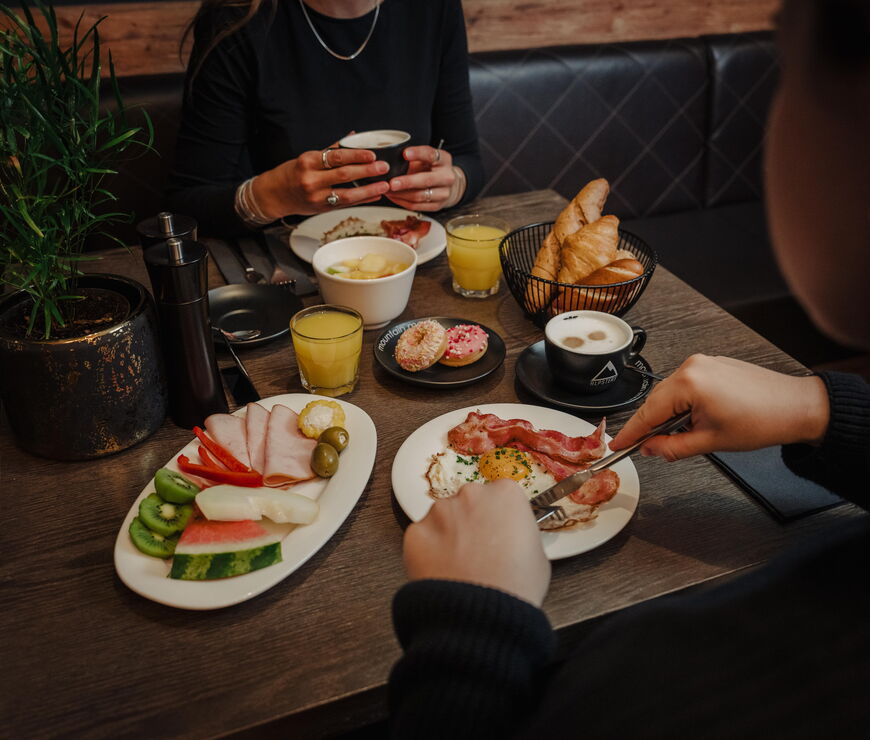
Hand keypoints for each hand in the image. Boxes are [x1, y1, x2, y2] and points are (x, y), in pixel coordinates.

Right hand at [251, 140, 390, 217]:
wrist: (275, 195)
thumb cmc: (292, 173)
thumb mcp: (308, 157)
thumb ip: (332, 149)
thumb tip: (354, 136)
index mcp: (308, 162)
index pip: (336, 157)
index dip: (356, 156)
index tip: (372, 155)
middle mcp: (311, 180)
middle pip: (344, 175)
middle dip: (367, 171)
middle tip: (384, 168)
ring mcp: (316, 197)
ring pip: (347, 194)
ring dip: (369, 190)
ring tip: (385, 185)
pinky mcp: (322, 209)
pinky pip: (346, 204)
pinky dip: (362, 199)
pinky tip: (375, 195)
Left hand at [386, 145, 465, 210]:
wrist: (448, 185)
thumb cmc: (432, 169)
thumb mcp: (427, 158)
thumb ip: (413, 158)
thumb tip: (391, 160)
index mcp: (444, 160)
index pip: (431, 155)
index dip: (418, 154)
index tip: (405, 153)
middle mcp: (447, 177)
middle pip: (425, 180)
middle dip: (407, 182)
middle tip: (392, 183)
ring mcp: (443, 193)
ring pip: (419, 196)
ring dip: (401, 194)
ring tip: (388, 190)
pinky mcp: (437, 206)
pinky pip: (416, 206)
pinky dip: (402, 201)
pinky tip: (393, 196)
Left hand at [403, 479, 550, 606]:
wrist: (481, 615)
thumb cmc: (516, 586)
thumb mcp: (538, 555)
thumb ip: (522, 534)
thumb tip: (511, 539)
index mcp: (505, 494)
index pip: (501, 494)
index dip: (500, 515)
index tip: (500, 531)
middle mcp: (470, 494)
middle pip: (470, 501)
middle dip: (472, 521)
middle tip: (478, 551)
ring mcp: (440, 512)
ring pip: (443, 518)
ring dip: (449, 535)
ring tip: (459, 566)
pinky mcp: (415, 532)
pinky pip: (423, 538)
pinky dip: (430, 552)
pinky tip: (443, 572)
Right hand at [610, 354, 829, 459]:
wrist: (796, 407)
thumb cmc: (762, 421)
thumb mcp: (710, 442)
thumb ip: (672, 447)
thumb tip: (650, 448)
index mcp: (689, 383)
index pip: (648, 412)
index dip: (630, 432)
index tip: (617, 444)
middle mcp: (692, 367)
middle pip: (656, 400)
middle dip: (650, 425)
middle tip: (643, 446)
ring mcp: (702, 363)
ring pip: (670, 393)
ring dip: (668, 414)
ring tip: (679, 436)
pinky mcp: (712, 364)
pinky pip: (685, 385)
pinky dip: (682, 403)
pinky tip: (691, 420)